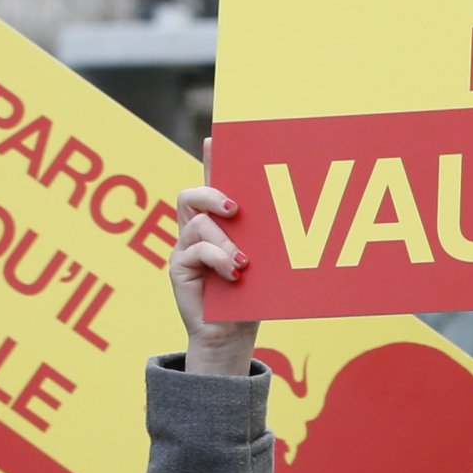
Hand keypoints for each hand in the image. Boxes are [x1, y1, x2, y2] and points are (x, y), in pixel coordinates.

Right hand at [173, 138, 259, 377]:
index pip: (212, 183)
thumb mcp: (262, 261)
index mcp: (218, 223)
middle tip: (235, 208)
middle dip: (212, 193)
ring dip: (224, 240)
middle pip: (192, 195)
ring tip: (244, 262)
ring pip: (197, 223)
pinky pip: (195, 250)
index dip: (210, 160)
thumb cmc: (251, 295)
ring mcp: (185, 248)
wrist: (231, 333)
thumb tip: (293, 212)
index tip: (215, 139)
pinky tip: (235, 273)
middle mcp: (197, 230)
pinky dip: (217, 259)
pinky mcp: (178, 267)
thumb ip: (262, 237)